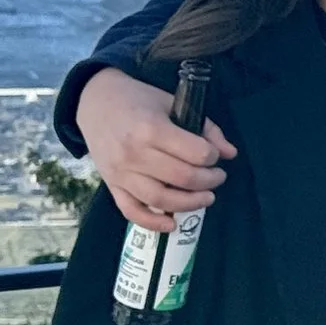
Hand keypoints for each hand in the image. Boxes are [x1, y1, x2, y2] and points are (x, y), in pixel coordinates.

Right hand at [77, 68, 233, 235]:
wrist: (95, 102)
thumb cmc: (138, 100)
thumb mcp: (174, 103)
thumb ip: (205, 127)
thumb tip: (230, 153)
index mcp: (152, 129)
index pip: (196, 153)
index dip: (213, 157)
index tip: (215, 156)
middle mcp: (134, 154)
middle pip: (182, 178)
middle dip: (209, 181)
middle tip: (218, 177)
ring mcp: (120, 173)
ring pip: (160, 199)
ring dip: (189, 203)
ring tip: (207, 198)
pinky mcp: (111, 185)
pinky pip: (131, 210)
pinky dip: (152, 223)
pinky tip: (172, 224)